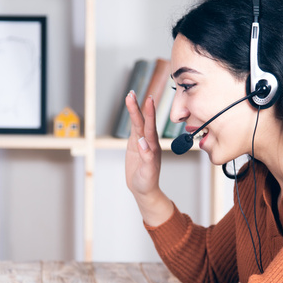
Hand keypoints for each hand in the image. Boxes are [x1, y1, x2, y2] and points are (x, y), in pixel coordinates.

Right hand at [124, 92, 173, 225]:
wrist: (144, 189)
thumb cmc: (147, 182)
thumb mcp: (148, 173)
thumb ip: (147, 157)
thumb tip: (142, 142)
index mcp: (153, 147)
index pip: (150, 127)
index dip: (149, 113)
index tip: (148, 100)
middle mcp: (148, 142)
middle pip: (143, 121)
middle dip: (138, 107)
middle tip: (132, 93)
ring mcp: (141, 142)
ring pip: (137, 123)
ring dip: (134, 109)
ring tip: (129, 96)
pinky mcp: (134, 145)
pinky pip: (133, 129)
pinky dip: (132, 118)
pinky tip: (131, 108)